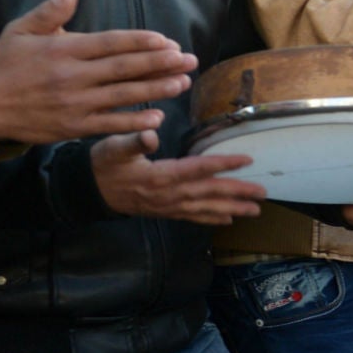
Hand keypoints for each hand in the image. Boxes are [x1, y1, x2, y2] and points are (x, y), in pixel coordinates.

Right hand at [0, 0, 198, 143]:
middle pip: (124, 69)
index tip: (168, 41)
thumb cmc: (7, 64)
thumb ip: (50, 12)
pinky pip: (110, 124)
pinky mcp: (74, 126)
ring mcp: (75, 104)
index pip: (111, 44)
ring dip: (157, 89)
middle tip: (190, 59)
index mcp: (63, 50)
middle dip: (161, 63)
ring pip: (123, 95)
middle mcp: (72, 77)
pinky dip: (135, 121)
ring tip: (183, 82)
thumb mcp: (21, 30)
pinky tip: (159, 116)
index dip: (142, 42)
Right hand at [92, 130, 264, 225]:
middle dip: (238, 192)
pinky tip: (229, 220)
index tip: (247, 159)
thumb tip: (151, 133)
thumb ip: (134, 141)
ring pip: (206, 208)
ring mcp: (168, 206)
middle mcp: (168, 194)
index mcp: (160, 176)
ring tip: (255, 210)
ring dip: (232, 208)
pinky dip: (212, 218)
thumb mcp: (114, 147)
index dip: (224, 163)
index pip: (198, 168)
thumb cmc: (103, 164)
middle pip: (209, 192)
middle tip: (263, 192)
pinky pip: (193, 217)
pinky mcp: (165, 212)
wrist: (88, 190)